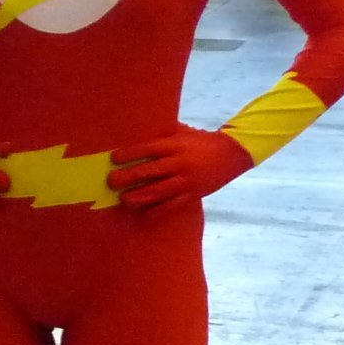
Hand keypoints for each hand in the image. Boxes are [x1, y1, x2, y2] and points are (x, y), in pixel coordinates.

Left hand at [106, 127, 251, 207]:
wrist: (232, 154)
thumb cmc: (201, 141)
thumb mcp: (183, 132)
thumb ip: (163, 134)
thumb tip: (137, 130)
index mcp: (176, 145)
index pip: (148, 149)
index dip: (130, 153)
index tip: (113, 158)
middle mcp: (180, 163)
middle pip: (149, 171)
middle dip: (128, 177)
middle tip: (111, 181)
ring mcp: (186, 181)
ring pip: (158, 191)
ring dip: (138, 197)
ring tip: (123, 200)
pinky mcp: (193, 195)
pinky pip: (172, 206)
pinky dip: (156, 211)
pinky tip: (143, 214)